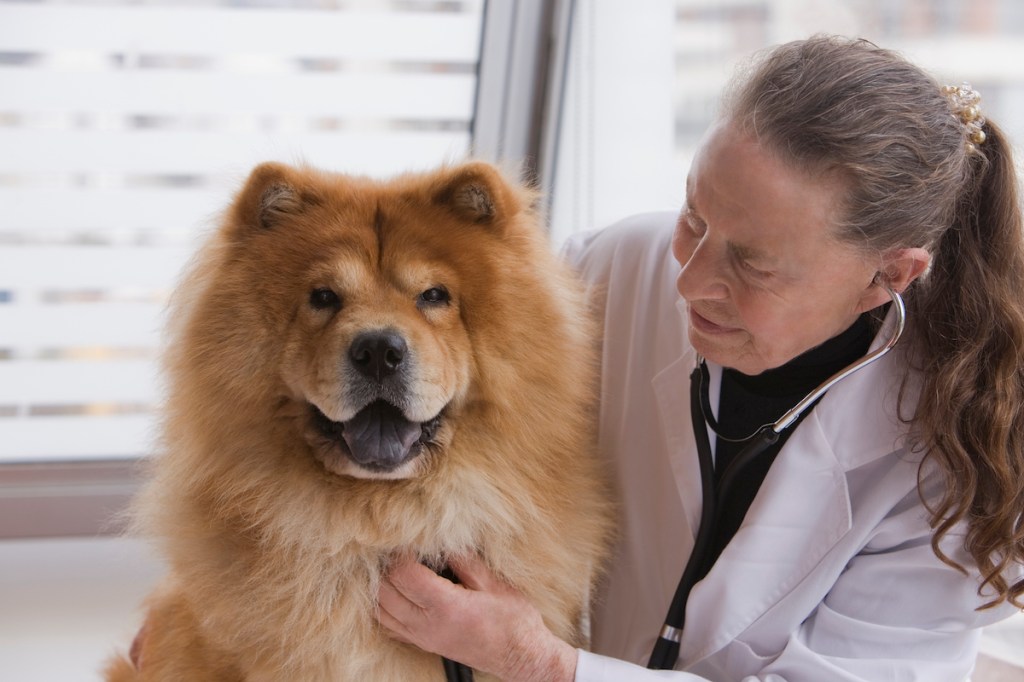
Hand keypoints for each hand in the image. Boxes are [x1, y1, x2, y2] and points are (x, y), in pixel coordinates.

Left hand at [377, 554, 576, 681]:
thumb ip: (464, 560)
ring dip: (382, 586)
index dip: (402, 553)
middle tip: (401, 549)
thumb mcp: (493, 583)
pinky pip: (389, 626)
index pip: (404, 575)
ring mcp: (423, 637)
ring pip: (381, 610)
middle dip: (387, 566)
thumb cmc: (512, 619)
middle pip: (385, 591)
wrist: (519, 655)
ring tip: (397, 568)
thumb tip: (442, 542)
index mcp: (446, 606)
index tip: (409, 539)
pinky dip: (384, 607)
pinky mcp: (424, 644)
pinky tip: (397, 593)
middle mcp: (427, 624)